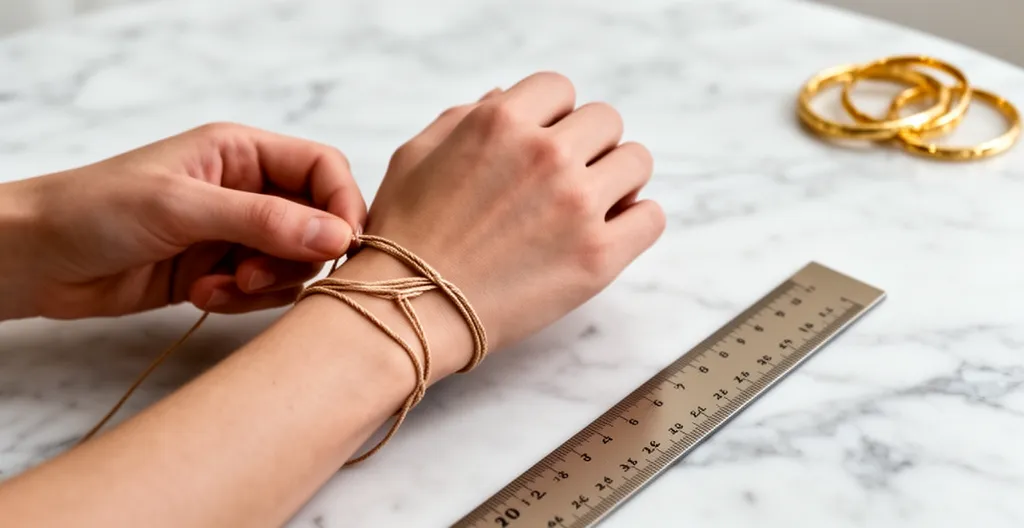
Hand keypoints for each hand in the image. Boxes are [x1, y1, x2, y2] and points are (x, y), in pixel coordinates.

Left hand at [0, 123, 365, 320]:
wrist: (36, 260)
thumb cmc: (95, 210)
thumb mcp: (183, 207)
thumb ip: (264, 220)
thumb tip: (338, 236)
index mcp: (242, 152)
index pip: (324, 168)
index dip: (342, 204)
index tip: (340, 246)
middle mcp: (248, 189)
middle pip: (317, 222)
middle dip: (295, 256)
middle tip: (254, 275)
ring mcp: (236, 234)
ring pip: (294, 263)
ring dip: (265, 284)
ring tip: (216, 288)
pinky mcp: (222, 272)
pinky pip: (264, 292)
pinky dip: (242, 301)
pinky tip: (200, 297)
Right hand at [347, 72, 664, 365]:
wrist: (410, 309)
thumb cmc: (405, 237)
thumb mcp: (417, 155)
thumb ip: (465, 117)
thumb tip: (506, 96)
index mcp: (501, 123)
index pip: (560, 88)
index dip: (554, 114)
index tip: (546, 139)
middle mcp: (545, 155)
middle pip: (606, 121)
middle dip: (589, 143)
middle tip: (569, 175)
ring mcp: (577, 205)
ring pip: (636, 161)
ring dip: (618, 177)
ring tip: (593, 203)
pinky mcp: (598, 256)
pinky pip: (651, 217)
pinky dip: (638, 219)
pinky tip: (614, 230)